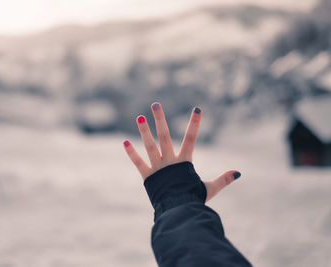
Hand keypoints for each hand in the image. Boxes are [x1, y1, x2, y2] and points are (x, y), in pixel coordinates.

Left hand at [123, 102, 240, 201]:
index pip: (191, 138)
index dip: (195, 123)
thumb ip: (223, 179)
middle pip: (164, 136)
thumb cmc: (193, 199)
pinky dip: (131, 153)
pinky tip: (124, 141)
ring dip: (144, 131)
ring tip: (139, 117)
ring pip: (150, 146)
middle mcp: (170, 161)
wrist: (178, 213)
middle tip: (155, 104)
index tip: (197, 109)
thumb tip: (238, 172)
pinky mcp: (147, 176)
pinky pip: (138, 162)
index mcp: (184, 162)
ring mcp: (158, 167)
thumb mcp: (210, 188)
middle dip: (160, 119)